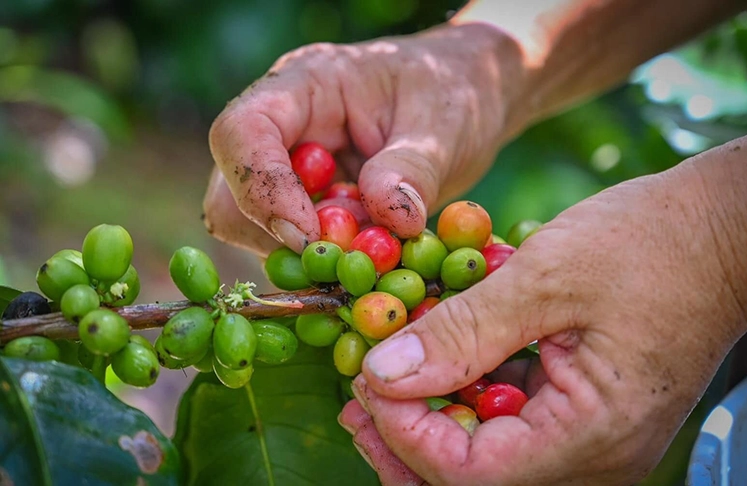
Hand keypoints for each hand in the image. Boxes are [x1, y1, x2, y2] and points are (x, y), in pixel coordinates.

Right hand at [203, 22, 526, 255]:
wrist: (464, 101)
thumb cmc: (452, 93)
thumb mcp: (444, 125)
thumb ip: (413, 169)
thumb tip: (391, 220)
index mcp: (304, 86)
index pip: (242, 132)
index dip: (261, 189)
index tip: (309, 236)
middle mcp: (283, 129)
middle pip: (230, 193)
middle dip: (278, 235)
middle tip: (344, 255)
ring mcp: (291, 171)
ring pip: (253, 229)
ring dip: (306, 253)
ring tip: (373, 243)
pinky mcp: (308, 206)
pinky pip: (292, 247)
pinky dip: (326, 262)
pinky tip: (372, 249)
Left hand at [339, 141, 746, 484]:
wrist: (720, 233)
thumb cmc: (652, 244)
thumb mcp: (547, 277)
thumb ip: (464, 331)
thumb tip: (385, 373)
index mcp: (592, 434)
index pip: (472, 473)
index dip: (406, 434)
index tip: (366, 382)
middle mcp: (592, 455)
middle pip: (474, 482)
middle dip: (404, 444)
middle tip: (357, 400)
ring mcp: (588, 437)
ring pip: (487, 459)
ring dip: (427, 422)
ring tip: (378, 385)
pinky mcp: (581, 412)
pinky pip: (510, 428)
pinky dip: (463, 400)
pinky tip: (432, 366)